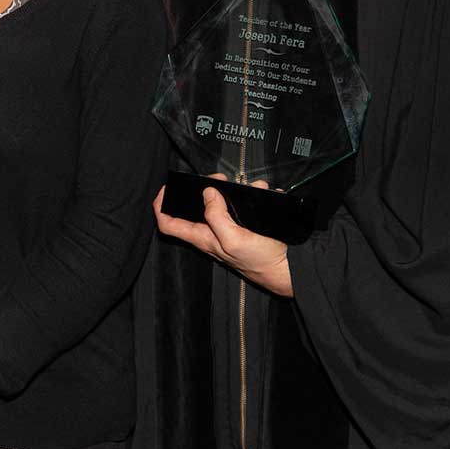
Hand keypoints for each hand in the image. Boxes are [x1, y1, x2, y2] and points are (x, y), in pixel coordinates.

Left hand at [154, 179, 292, 296]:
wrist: (288, 269)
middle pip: (197, 206)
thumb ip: (217, 217)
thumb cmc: (261, 262)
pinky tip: (263, 193)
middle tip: (218, 179)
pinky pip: (244, 205)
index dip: (162, 206)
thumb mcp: (235, 239)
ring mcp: (228, 229)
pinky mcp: (245, 226)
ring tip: (251, 186)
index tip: (167, 189)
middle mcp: (212, 233)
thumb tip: (207, 194)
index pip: (169, 224)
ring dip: (236, 190)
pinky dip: (252, 196)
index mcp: (203, 238)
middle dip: (206, 187)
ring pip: (223, 202)